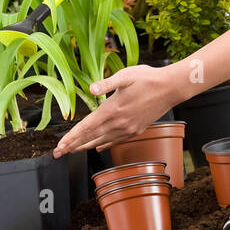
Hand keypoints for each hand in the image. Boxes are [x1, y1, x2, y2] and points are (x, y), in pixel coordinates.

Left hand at [52, 64, 181, 156]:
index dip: (71, 137)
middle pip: (90, 138)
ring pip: (102, 141)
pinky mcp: (136, 130)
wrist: (171, 88)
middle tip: (58, 153)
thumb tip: (91, 89)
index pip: (86, 127)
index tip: (59, 146)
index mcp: (112, 109)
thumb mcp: (126, 75)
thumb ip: (106, 83)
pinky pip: (115, 141)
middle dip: (72, 146)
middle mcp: (118, 123)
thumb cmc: (148, 79)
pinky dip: (104, 145)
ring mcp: (128, 129)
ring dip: (85, 147)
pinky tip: (98, 147)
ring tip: (73, 151)